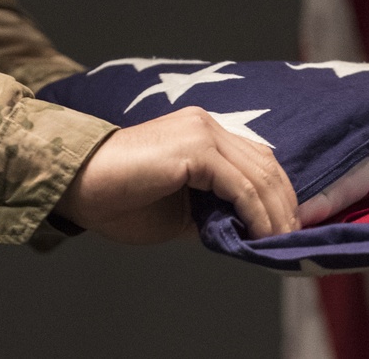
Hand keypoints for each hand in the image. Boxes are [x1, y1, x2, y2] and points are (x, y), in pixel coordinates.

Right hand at [53, 106, 299, 243]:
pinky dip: (258, 214)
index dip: (278, 193)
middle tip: (292, 241)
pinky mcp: (195, 148)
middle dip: (285, 205)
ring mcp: (201, 131)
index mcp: (201, 132)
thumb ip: (213, 211)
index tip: (286, 228)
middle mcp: (205, 124)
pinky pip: (242, 185)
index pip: (256, 159)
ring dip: (276, 214)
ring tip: (280, 244)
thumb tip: (248, 231)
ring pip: (260, 175)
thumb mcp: (178, 211)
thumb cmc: (116, 199)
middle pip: (266, 164)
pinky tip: (261, 236)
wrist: (77, 186)